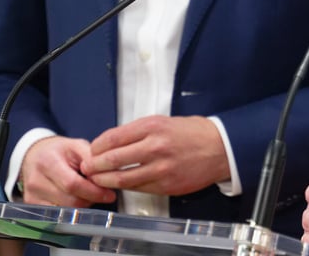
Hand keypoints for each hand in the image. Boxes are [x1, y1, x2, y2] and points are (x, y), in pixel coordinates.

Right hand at [21, 136, 115, 207]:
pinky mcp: (31, 205)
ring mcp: (31, 195)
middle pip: (70, 201)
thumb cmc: (59, 151)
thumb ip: (91, 158)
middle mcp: (36, 180)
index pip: (72, 184)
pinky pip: (57, 215)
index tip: (109, 194)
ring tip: (88, 193)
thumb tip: (105, 174)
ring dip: (82, 205)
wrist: (35, 155)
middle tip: (102, 194)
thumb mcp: (77, 146)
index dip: (93, 192)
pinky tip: (75, 198)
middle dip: (90, 199)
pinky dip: (71, 210)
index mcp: (48, 162)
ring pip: (65, 210)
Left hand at [80, 115, 229, 195]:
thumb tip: (113, 142)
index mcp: (152, 127)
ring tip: (97, 180)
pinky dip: (125, 187)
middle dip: (94, 166)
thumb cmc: (192, 132)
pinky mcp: (166, 185)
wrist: (220, 148)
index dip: (97, 147)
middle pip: (112, 160)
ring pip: (122, 178)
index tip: (92, 150)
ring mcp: (160, 168)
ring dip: (105, 180)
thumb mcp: (164, 121)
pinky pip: (138, 188)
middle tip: (88, 168)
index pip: (112, 138)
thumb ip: (139, 132)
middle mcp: (155, 147)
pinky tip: (120, 184)